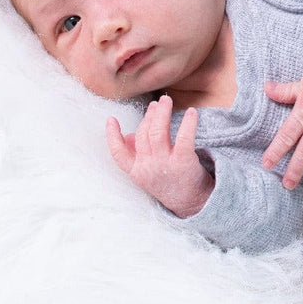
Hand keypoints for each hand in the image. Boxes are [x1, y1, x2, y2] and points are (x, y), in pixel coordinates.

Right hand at [106, 95, 214, 217]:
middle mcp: (148, 168)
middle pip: (143, 135)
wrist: (192, 203)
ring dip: (162, 113)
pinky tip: (191, 112)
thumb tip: (127, 135)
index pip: (119, 154)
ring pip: (158, 132)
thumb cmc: (170, 183)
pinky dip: (188, 123)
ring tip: (167, 100)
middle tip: (157, 102)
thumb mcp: (148, 174)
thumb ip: (137, 156)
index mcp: (137, 171)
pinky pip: (184, 138)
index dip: (112, 136)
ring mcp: (165, 165)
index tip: (110, 119)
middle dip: (149, 116)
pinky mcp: (184, 162)